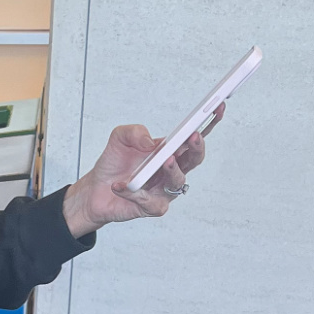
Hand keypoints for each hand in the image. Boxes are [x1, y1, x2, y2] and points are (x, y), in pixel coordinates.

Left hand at [62, 105, 223, 237]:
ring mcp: (164, 189)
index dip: (209, 122)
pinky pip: (150, 201)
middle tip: (192, 137)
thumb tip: (150, 143)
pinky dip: (135, 192)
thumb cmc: (114, 163)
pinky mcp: (152, 207)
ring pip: (177, 180)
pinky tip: (122, 185)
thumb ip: (134, 132)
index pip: (194, 136)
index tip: (218, 107)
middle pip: (195, 159)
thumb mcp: (119, 138)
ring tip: (165, 160)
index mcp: (171, 150)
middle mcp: (172, 169)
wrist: (96, 189)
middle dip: (197, 147)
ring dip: (172, 169)